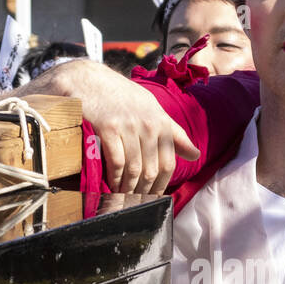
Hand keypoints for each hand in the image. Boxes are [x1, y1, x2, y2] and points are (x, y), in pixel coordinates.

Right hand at [15, 60, 198, 193]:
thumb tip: (196, 155)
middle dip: (144, 191)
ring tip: (123, 198)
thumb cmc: (121, 97)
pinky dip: (115, 178)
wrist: (88, 80)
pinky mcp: (108, 128)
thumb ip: (175, 134)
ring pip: (135, 169)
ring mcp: (129, 126)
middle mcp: (148, 124)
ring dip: (129, 188)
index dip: (162, 185)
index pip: (169, 163)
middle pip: (152, 170)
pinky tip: (112, 185)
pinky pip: (117, 162)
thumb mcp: (152, 110)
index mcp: (162, 122)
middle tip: (136, 203)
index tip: (154, 197)